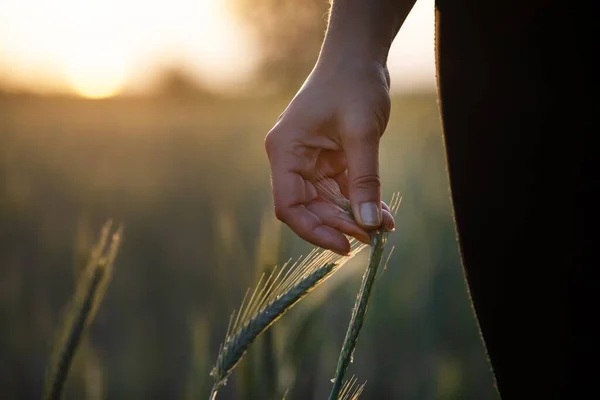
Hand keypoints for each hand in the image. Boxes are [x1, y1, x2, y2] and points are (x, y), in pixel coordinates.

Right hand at [265, 59, 394, 254]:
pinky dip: (360, 202)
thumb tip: (369, 225)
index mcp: (286, 151)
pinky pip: (341, 190)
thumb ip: (364, 180)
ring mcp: (310, 162)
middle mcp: (292, 160)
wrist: (358, 56)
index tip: (344, 245)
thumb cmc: (353, 84)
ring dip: (353, 217)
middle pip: (308, 208)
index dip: (313, 230)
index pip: (289, 205)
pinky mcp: (328, 161)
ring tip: (381, 228)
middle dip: (339, 225)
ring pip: (326, 203)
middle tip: (371, 236)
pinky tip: (382, 214)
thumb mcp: (361, 133)